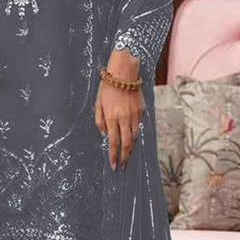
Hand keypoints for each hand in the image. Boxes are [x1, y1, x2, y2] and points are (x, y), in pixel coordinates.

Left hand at [94, 51, 144, 169]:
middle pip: (127, 144)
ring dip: (131, 148)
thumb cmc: (107, 87)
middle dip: (125, 157)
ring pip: (134, 137)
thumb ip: (100, 120)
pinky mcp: (141, 111)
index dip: (114, 156)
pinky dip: (134, 134)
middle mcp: (124, 119)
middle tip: (123, 166)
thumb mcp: (98, 103)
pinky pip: (138, 126)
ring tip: (127, 155)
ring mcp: (134, 115)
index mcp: (112, 118)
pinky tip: (131, 139)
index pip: (113, 143)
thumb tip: (105, 134)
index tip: (114, 166)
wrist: (124, 73)